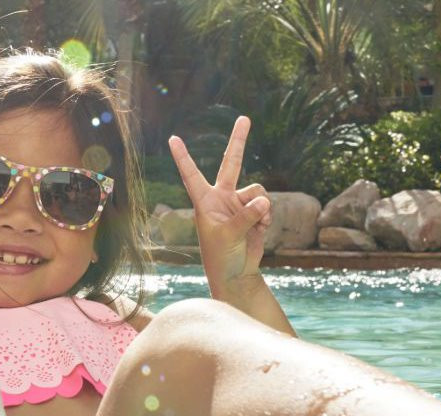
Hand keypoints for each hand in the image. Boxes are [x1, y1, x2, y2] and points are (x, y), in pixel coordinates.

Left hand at [169, 117, 271, 286]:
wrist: (237, 272)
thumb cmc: (222, 255)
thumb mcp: (229, 235)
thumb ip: (246, 215)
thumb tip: (263, 199)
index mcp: (205, 201)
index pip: (191, 175)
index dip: (183, 157)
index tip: (173, 138)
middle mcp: (221, 197)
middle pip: (232, 163)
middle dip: (239, 140)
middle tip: (245, 118)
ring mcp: (239, 203)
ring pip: (258, 190)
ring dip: (261, 208)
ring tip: (256, 225)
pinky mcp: (254, 211)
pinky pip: (266, 204)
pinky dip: (267, 216)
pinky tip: (260, 230)